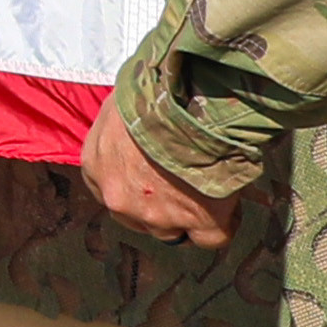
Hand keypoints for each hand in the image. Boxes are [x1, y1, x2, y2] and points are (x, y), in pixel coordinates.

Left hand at [78, 98, 233, 248]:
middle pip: (138, 217)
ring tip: (208, 188)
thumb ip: (121, 128)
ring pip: (171, 230)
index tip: (155, 173)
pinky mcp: (199, 221)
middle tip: (182, 182)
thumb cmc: (150, 89)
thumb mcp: (120, 103)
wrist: (186, 98)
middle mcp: (119, 198)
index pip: (111, 190)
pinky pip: (212, 237)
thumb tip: (137, 126)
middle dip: (158, 205)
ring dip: (187, 214)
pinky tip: (229, 203)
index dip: (135, 185)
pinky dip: (223, 222)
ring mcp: (157, 215)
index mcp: (96, 166)